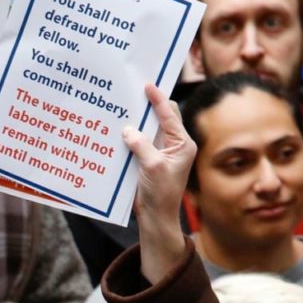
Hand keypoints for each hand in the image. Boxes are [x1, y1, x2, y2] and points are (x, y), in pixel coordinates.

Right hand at [122, 84, 194, 284]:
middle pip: (162, 118)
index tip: (148, 85)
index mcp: (183, 144)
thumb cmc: (161, 194)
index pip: (170, 115)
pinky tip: (119, 130)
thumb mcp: (152, 167)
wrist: (157, 217)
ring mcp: (162, 152)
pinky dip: (131, 135)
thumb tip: (128, 130)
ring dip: (138, 120)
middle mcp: (175, 145)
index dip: (158, 99)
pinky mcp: (151, 160)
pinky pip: (141, 142)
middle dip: (148, 105)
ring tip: (125, 107)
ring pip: (150, 129)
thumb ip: (142, 145)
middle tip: (135, 90)